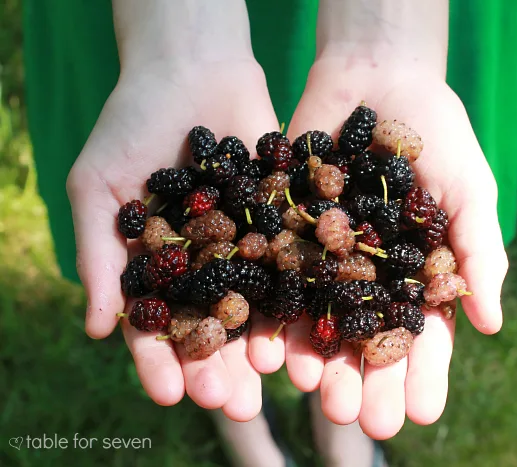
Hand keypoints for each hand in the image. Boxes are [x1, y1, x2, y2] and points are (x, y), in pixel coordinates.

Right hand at [67, 61, 284, 419]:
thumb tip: (94, 328)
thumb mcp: (98, 185)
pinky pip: (290, 262)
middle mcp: (201, 263)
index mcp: (154, 265)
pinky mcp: (280, 221)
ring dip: (262, 344)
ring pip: (254, 304)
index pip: (155, 323)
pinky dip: (298, 293)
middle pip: (210, 325)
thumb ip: (98, 253)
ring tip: (273, 382)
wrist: (190, 70)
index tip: (171, 395)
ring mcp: (243, 244)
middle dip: (219, 366)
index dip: (161, 360)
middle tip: (234, 404)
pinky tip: (308, 325)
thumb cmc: (131, 124)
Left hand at [283, 57, 507, 438]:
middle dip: (362, 376)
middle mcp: (361, 272)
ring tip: (312, 390)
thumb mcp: (467, 192)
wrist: (379, 77)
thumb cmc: (436, 133)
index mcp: (409, 272)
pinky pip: (275, 276)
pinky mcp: (283, 229)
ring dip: (313, 355)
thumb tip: (487, 324)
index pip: (416, 334)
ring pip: (313, 315)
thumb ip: (476, 254)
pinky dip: (270, 309)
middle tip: (360, 419)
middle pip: (360, 334)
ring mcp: (320, 253)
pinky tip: (267, 346)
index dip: (419, 373)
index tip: (418, 413)